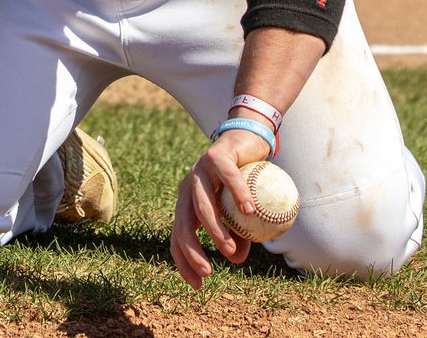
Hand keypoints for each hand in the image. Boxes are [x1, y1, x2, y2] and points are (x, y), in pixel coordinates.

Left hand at [170, 127, 270, 288]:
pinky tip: (249, 209)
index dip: (184, 263)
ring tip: (230, 249)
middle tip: (209, 272)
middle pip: (182, 225)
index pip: (178, 238)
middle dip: (192, 252)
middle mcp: (188, 188)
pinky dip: (237, 194)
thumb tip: (237, 260)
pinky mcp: (216, 156)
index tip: (198, 285)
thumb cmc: (243, 180)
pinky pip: (227, 178)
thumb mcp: (239, 213)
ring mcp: (200, 171)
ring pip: (202, 205)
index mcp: (187, 204)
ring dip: (215, 230)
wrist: (246, 140)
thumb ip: (236, 234)